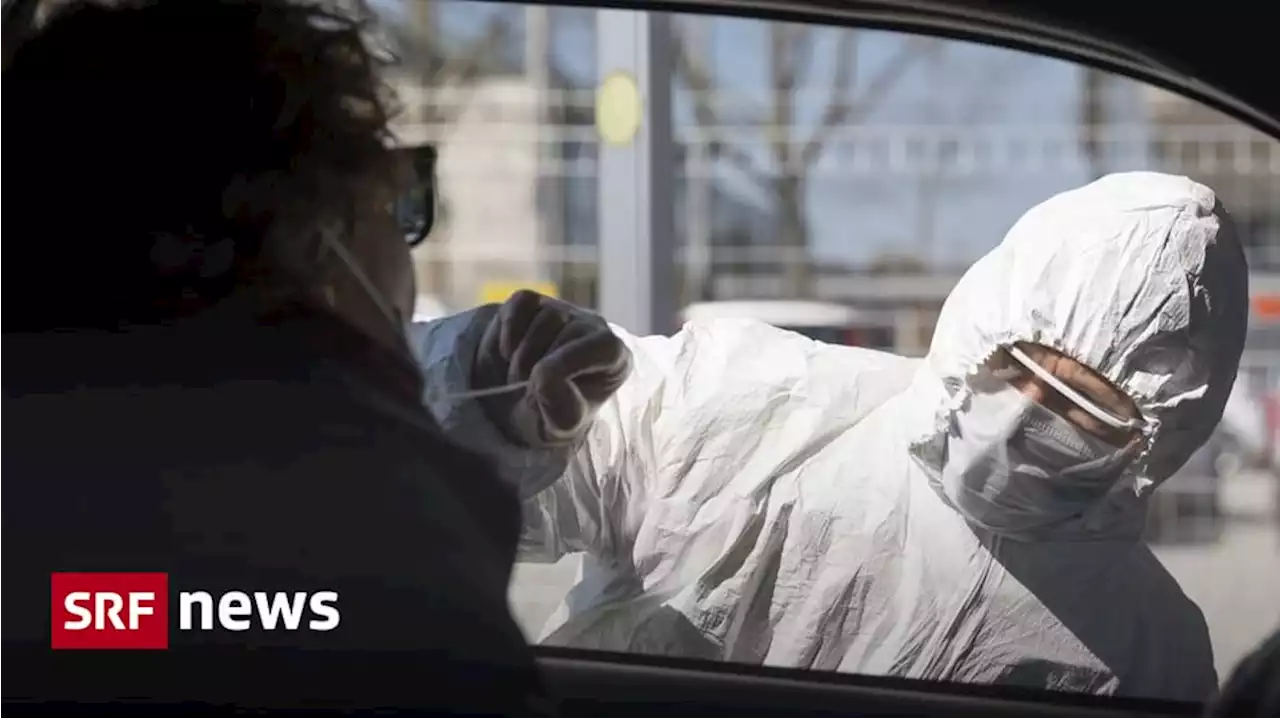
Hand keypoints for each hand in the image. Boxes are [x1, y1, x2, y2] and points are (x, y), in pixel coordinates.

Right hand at [472, 290, 631, 447]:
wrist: (516, 403)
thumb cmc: (550, 413)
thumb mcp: (561, 425)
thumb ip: (562, 409)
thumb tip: (544, 377)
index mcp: (614, 358)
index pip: (607, 345)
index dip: (570, 361)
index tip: (541, 386)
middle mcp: (594, 328)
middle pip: (569, 333)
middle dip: (536, 365)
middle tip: (526, 391)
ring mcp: (564, 311)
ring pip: (545, 316)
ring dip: (521, 353)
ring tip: (518, 377)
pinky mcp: (534, 302)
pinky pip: (522, 303)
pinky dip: (509, 330)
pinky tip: (507, 353)